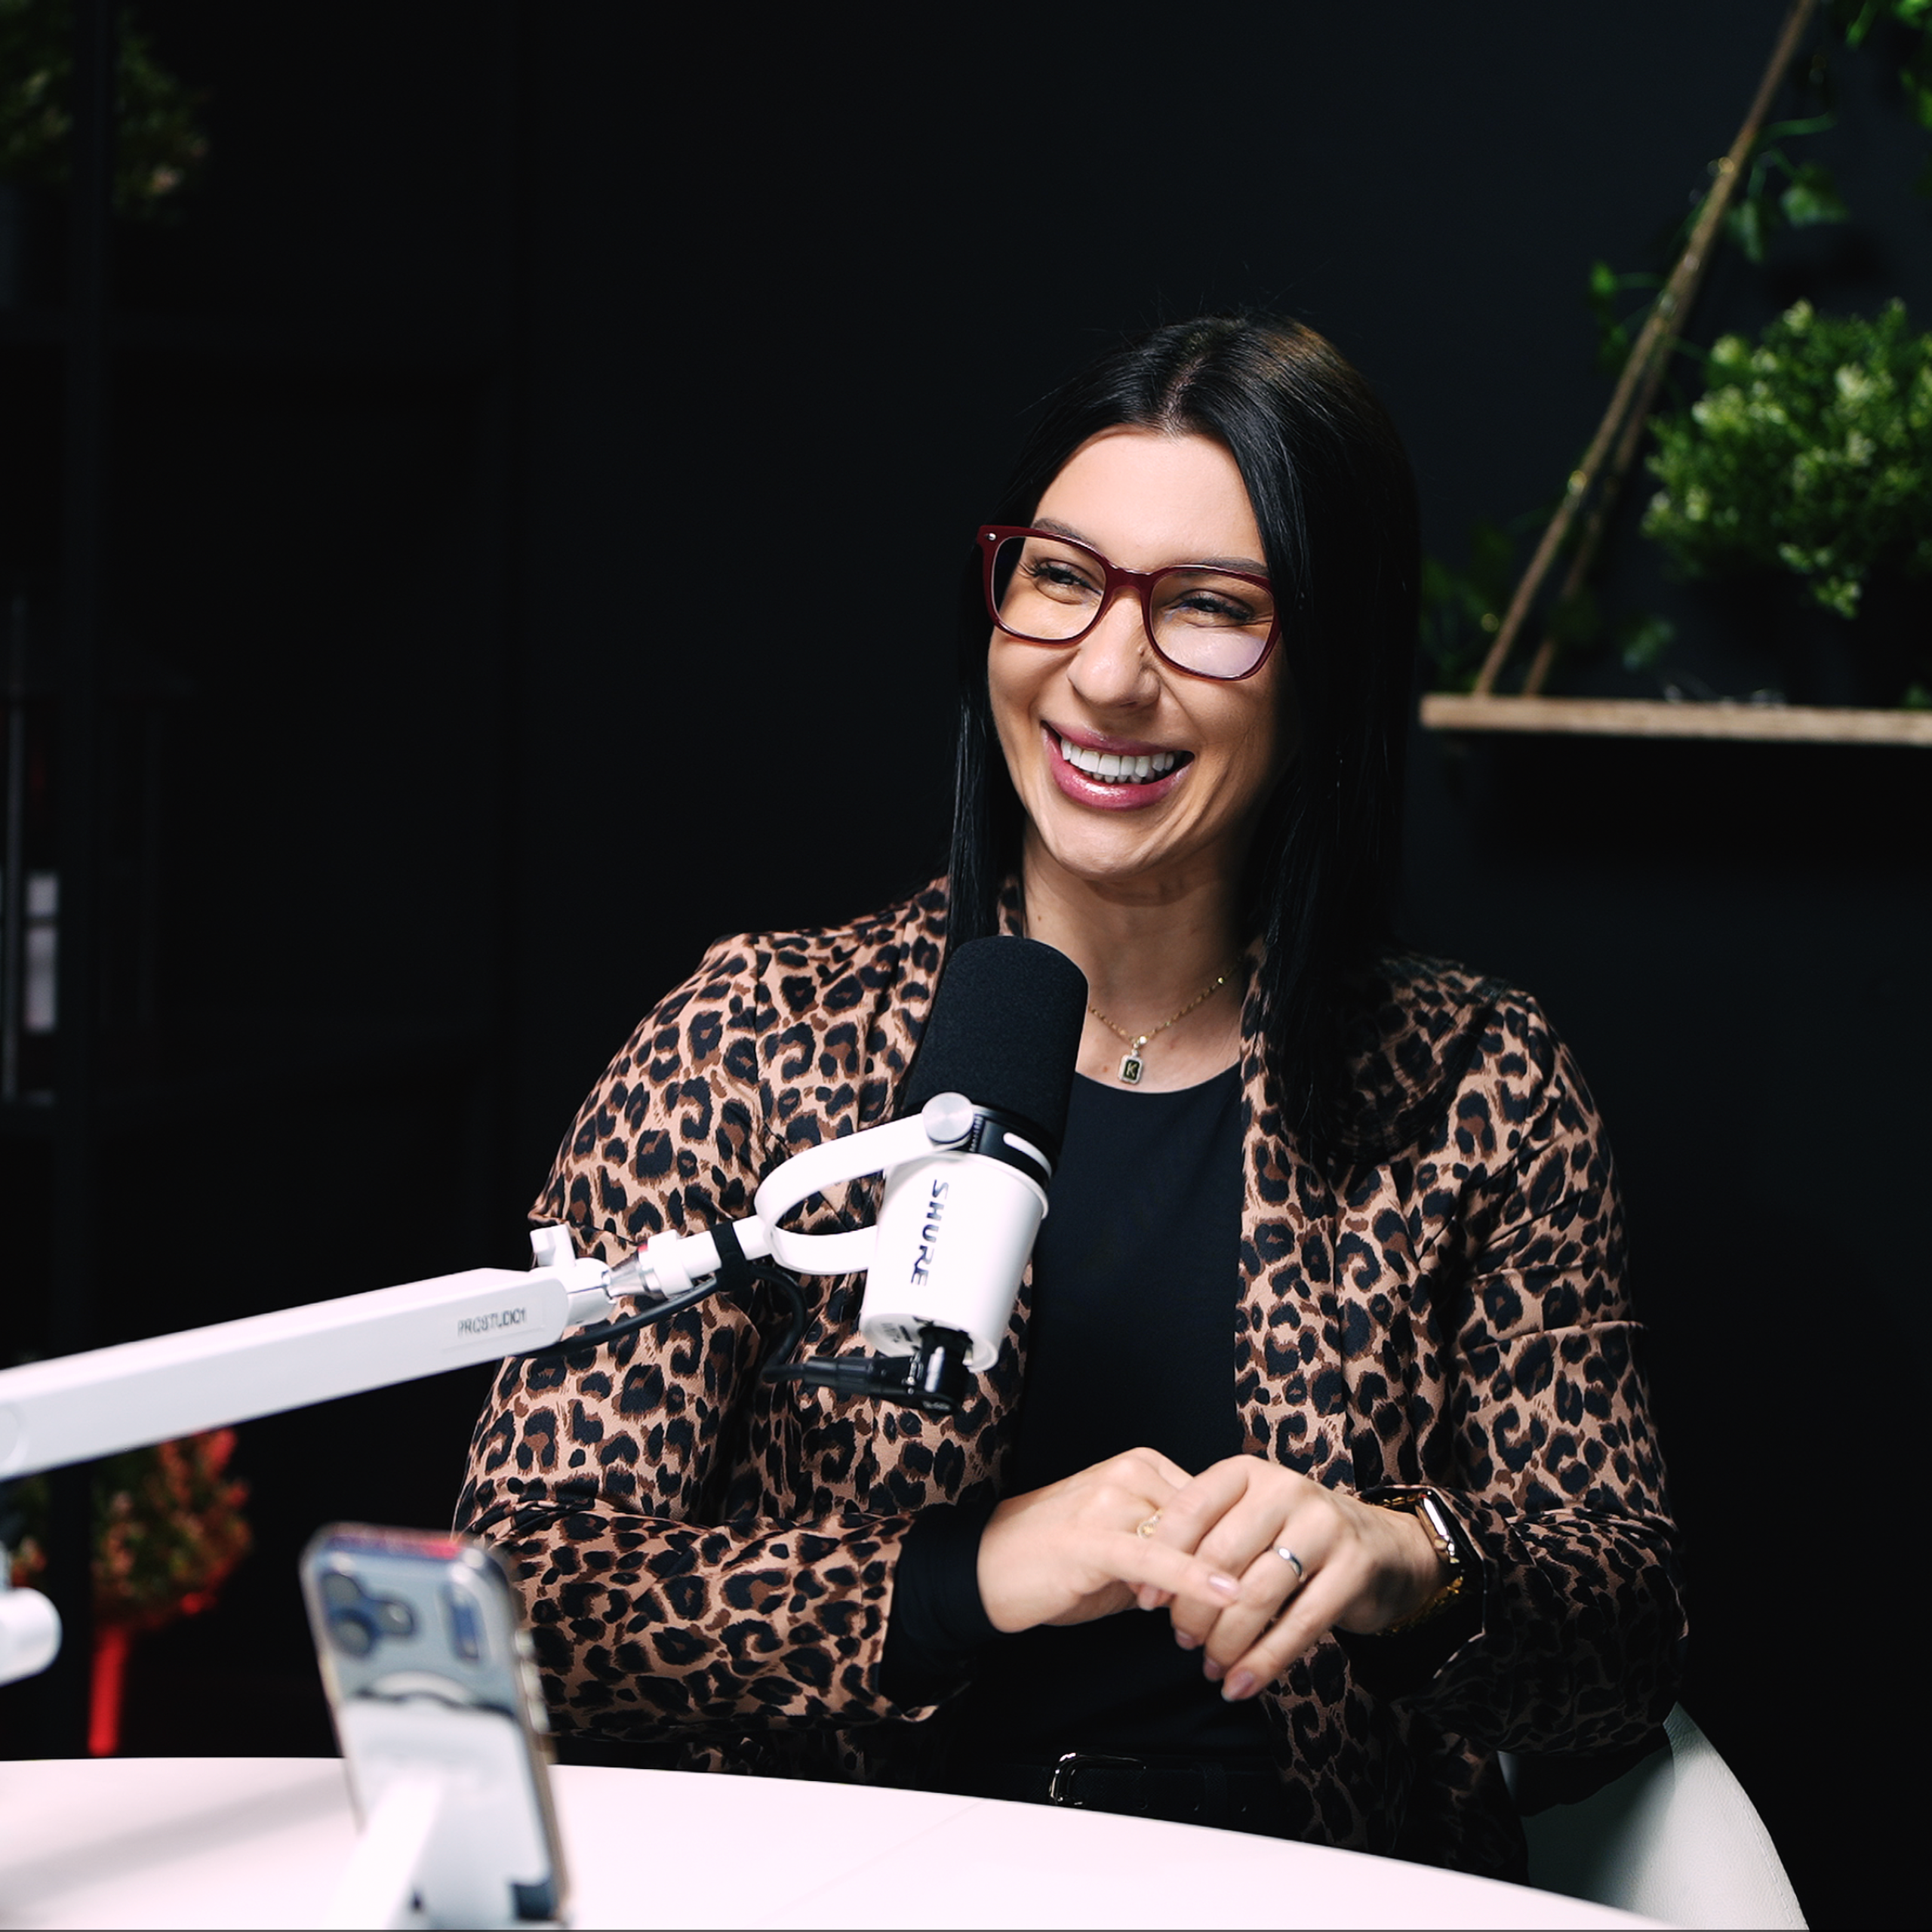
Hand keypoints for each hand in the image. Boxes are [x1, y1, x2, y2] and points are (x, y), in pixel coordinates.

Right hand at [975, 1448, 1243, 1634]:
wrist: (986, 1570)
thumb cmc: (1055, 1562)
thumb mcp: (1126, 1546)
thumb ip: (1172, 1547)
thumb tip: (1227, 1572)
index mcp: (1142, 1466)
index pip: (1215, 1504)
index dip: (1241, 1547)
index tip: (1269, 1583)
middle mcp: (1129, 1473)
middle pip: (1208, 1521)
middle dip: (1234, 1567)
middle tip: (1255, 1616)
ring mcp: (1110, 1501)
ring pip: (1186, 1540)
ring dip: (1214, 1586)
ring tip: (1235, 1625)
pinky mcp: (1093, 1538)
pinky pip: (1155, 1557)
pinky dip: (1193, 1578)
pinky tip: (1227, 1595)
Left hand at [1140, 1458, 1448, 1700]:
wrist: (1383, 1548)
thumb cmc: (1293, 1538)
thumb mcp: (1250, 1519)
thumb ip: (1205, 1537)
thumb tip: (1146, 1582)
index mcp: (1248, 1472)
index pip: (1191, 1508)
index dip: (1162, 1556)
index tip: (1144, 1599)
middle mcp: (1286, 1489)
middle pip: (1221, 1557)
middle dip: (1193, 1607)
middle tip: (1181, 1640)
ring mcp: (1324, 1527)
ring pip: (1257, 1595)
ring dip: (1226, 1642)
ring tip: (1210, 1667)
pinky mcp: (1353, 1569)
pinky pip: (1299, 1625)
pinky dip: (1263, 1663)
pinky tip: (1241, 1685)